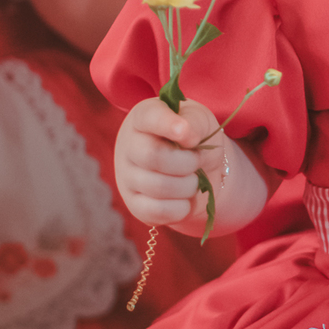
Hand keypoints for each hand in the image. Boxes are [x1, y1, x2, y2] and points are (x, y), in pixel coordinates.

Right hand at [115, 96, 224, 229]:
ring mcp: (127, 177)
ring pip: (158, 187)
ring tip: (193, 179)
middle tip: (197, 160)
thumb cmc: (195, 137)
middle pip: (154, 157)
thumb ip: (194, 122)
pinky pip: (157, 211)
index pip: (149, 117)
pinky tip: (184, 198)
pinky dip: (181, 208)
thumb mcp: (200, 121)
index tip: (187, 131)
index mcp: (143, 117)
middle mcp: (128, 146)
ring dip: (188, 186)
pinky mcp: (135, 205)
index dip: (168, 124)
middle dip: (187, 162)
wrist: (200, 168)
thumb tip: (186, 135)